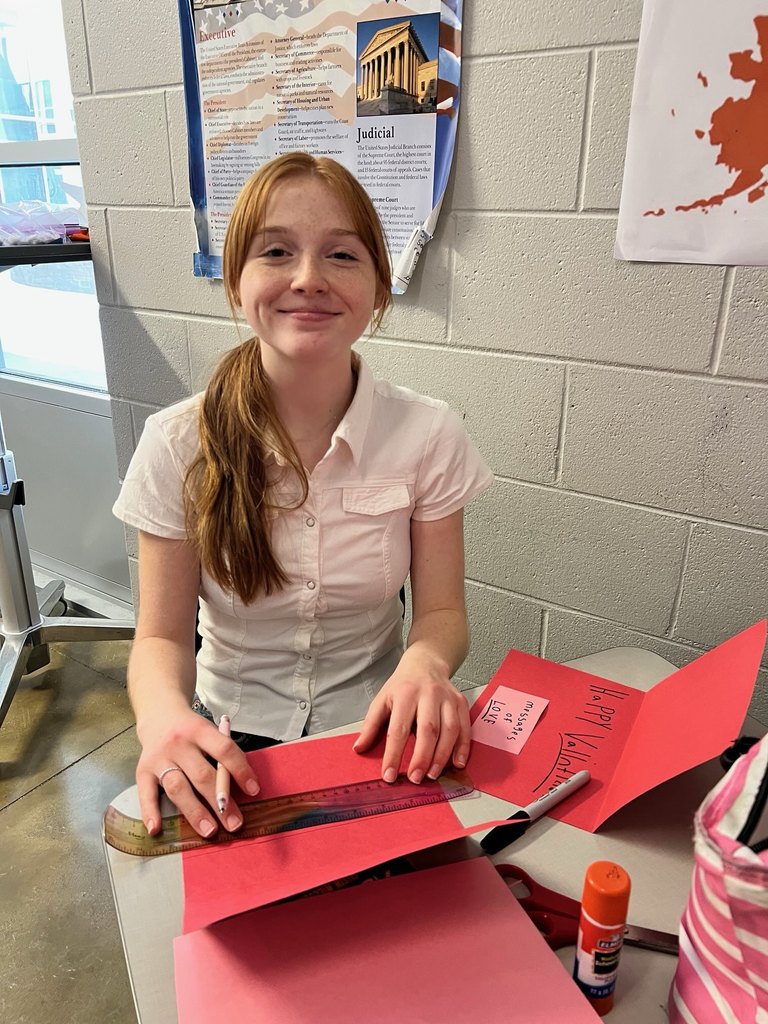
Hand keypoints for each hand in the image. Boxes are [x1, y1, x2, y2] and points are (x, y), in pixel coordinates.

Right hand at [135, 702, 260, 837]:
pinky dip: (150, 812)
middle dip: (220, 801)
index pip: (224, 750)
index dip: (240, 770)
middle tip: (234, 823)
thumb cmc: (191, 729)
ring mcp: (159, 758)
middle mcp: (178, 744)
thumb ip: (222, 753)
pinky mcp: (142, 770)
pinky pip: (146, 793)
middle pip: (201, 774)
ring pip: (177, 787)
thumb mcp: (209, 731)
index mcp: (199, 730)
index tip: (254, 790)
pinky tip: (157, 829)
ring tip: (210, 830)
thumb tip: (244, 785)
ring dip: (195, 812)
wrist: (159, 714)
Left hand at [353, 650, 470, 784]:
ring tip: (433, 775)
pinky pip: (465, 727)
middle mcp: (428, 695)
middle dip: (422, 757)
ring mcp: (447, 698)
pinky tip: (457, 763)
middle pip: (427, 729)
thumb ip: (371, 725)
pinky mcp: (460, 703)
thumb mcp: (382, 700)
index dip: (393, 754)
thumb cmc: (402, 686)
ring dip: (442, 755)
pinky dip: (463, 747)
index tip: (389, 775)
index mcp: (405, 694)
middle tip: (415, 778)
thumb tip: (359, 748)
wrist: (425, 664)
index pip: (398, 729)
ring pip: (449, 730)